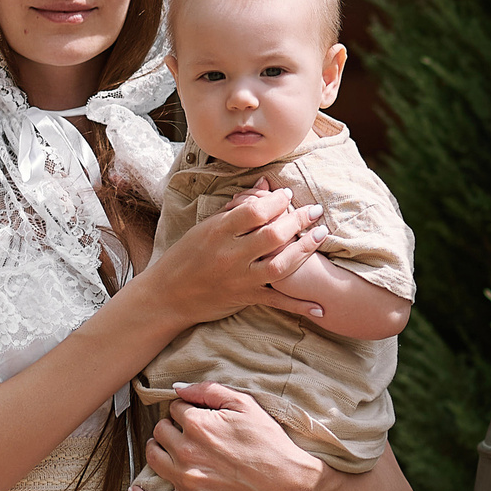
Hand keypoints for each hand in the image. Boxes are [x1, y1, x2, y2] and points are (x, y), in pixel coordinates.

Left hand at [134, 382, 324, 490]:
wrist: (284, 481)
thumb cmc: (267, 440)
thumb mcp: (244, 404)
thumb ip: (209, 390)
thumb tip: (178, 388)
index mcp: (198, 424)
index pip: (175, 408)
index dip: (187, 409)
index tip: (200, 416)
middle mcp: (186, 450)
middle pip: (161, 430)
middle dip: (172, 427)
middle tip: (189, 432)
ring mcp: (185, 479)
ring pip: (153, 456)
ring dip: (158, 449)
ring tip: (170, 449)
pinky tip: (136, 490)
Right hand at [145, 182, 326, 324]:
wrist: (167, 295)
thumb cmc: (186, 256)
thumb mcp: (206, 227)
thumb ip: (236, 207)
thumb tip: (264, 184)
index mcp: (218, 232)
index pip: (254, 211)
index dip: (276, 201)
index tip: (289, 195)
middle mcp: (230, 255)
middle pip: (273, 235)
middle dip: (299, 220)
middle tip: (315, 210)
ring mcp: (240, 278)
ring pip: (280, 265)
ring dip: (306, 249)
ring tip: (322, 234)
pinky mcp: (245, 298)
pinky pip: (277, 301)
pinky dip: (299, 305)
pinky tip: (320, 306)